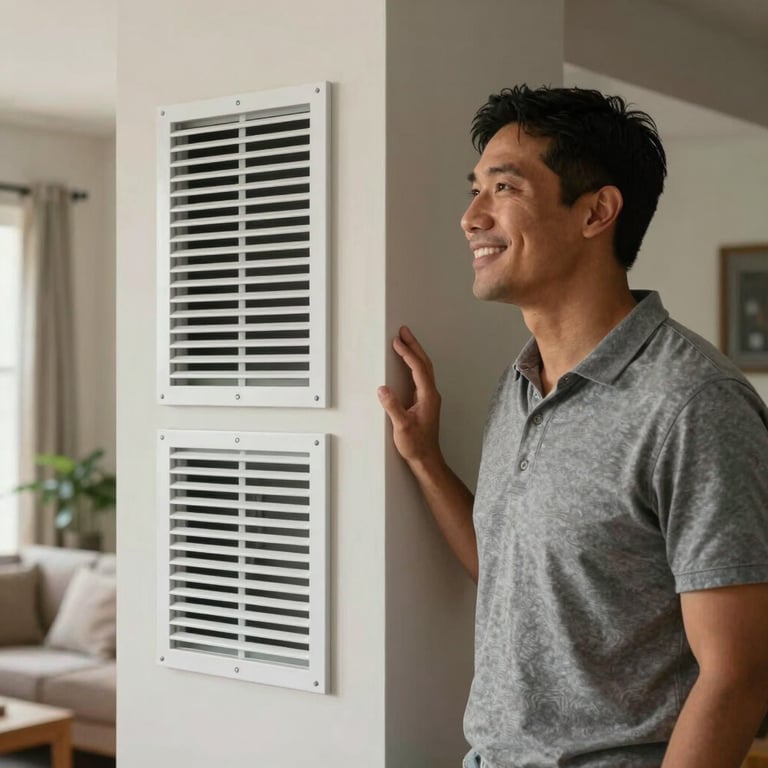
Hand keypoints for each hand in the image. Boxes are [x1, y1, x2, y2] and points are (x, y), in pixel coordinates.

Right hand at [377, 326, 442, 469]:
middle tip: (404, 331)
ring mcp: (429, 397)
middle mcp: (431, 394)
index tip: (397, 342)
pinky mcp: (424, 401)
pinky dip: (413, 364)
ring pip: (424, 368)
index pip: (418, 369)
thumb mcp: (401, 426)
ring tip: (404, 340)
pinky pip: (420, 375)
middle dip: (414, 346)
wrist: (426, 458)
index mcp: (428, 396)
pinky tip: (407, 361)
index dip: (407, 354)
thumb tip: (382, 389)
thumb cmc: (416, 444)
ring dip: (414, 352)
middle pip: (424, 363)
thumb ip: (392, 407)